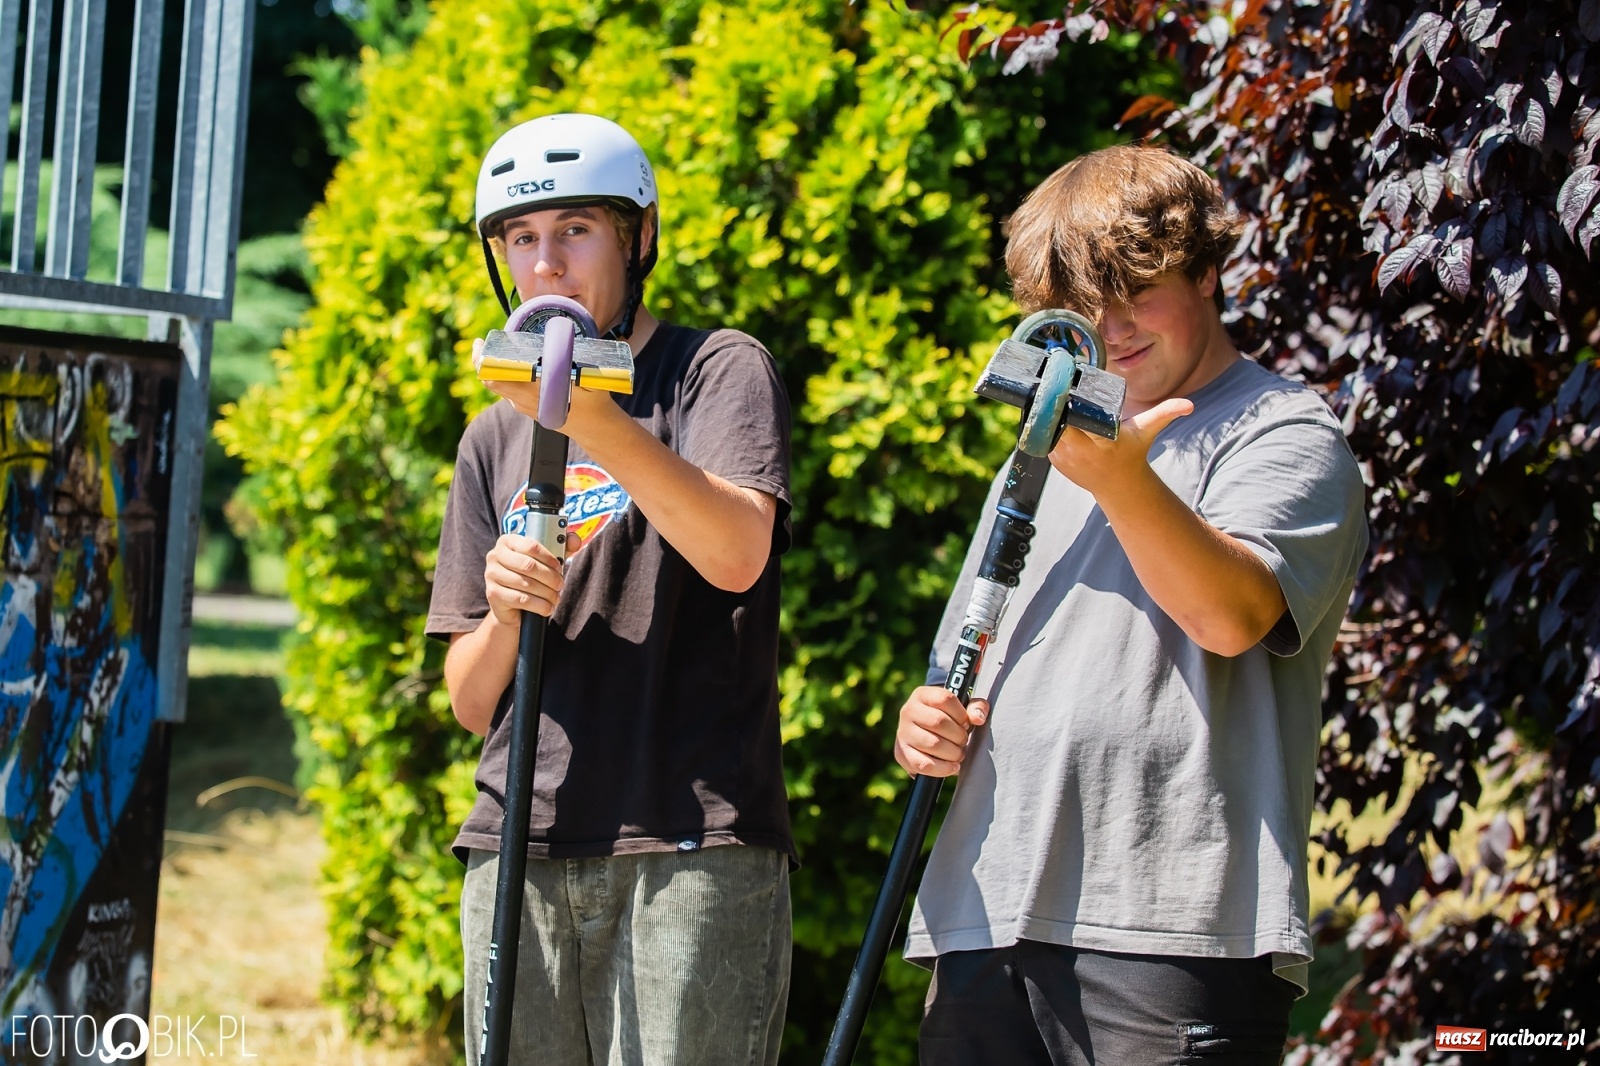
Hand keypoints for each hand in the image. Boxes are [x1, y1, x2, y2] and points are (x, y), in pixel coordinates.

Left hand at [475, 337, 620, 445]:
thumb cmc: (594, 402)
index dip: (483, 361)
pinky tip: (513, 363)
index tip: (480, 343)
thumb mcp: (591, 381)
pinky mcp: (526, 406)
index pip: (496, 378)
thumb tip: (565, 342)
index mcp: (534, 392)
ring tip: (498, 348)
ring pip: (499, 385)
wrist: (594, 428)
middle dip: (482, 360)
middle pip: (490, 380)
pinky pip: (509, 389)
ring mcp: (523, 405)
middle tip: (481, 342)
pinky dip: (506, 375)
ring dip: (495, 368)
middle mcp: (524, 400)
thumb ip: (578, 365)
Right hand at [483, 533, 563, 624]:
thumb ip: (561, 547)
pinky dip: (539, 605)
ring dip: (546, 593)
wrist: (511, 606)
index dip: (549, 558)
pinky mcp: (493, 594)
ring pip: (526, 584)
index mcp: (508, 541)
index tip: (559, 568)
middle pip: (528, 565)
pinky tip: (547, 608)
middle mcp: (495, 555)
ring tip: (555, 597)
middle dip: (550, 577)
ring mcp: (491, 575)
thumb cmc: (529, 577)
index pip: (531, 545)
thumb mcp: (545, 561)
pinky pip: (521, 599)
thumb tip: (575, 540)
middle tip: (560, 585)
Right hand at [893, 686, 988, 777]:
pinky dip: (943, 768)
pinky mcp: (902, 753)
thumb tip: (978, 718)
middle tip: (963, 741)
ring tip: (958, 753)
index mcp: (922, 695)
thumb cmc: (947, 718)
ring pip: (932, 744)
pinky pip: (924, 764)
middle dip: (958, 735)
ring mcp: (903, 733)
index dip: (961, 713)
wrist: (924, 733)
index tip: (966, 723)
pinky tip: (953, 766)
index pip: (945, 699)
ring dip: (953, 752)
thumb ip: (976, 707)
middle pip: (939, 722)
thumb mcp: (961, 707)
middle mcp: (908, 711)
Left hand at [1047, 397, 1192, 498]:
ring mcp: (1064, 456)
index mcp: (1101, 441)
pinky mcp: (1054, 459)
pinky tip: (1038, 407)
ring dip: (1041, 413)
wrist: (1118, 484)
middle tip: (1045, 382)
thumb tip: (1189, 405)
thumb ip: (1165, 413)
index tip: (1062, 387)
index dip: (1066, 406)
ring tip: (1037, 388)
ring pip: (1043, 430)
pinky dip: (1039, 425)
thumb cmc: (1132, 451)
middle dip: (1049, 406)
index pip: (1077, 421)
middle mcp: (1080, 450)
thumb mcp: (1148, 431)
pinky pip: (1040, 438)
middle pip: (1055, 423)